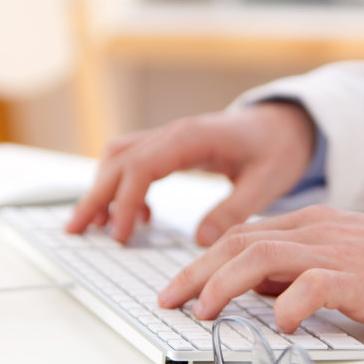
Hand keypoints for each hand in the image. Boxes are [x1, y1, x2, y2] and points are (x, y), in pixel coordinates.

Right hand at [66, 102, 315, 244]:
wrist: (286, 123)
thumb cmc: (278, 147)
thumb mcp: (268, 180)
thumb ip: (235, 209)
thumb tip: (201, 240)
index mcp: (193, 137)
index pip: (142, 166)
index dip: (126, 202)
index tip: (122, 235)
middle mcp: (174, 133)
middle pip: (119, 160)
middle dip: (95, 196)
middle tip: (77, 231)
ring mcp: (170, 137)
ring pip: (119, 157)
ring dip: (102, 189)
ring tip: (93, 227)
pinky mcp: (172, 147)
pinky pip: (134, 161)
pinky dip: (123, 186)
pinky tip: (141, 219)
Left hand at [157, 205, 363, 332]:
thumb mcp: (333, 255)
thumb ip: (293, 266)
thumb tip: (250, 287)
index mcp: (307, 224)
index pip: (241, 234)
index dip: (203, 260)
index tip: (179, 287)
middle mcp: (313, 231)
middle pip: (240, 242)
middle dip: (197, 272)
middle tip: (170, 300)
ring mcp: (333, 251)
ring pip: (262, 257)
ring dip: (224, 284)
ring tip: (204, 311)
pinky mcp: (355, 277)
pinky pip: (312, 285)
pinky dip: (288, 304)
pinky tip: (279, 323)